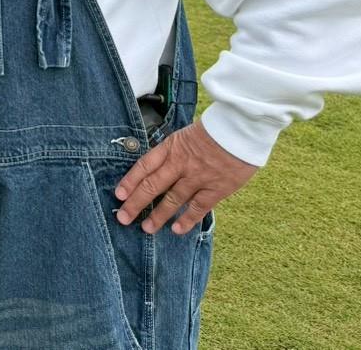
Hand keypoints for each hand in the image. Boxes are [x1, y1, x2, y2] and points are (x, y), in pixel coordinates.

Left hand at [114, 118, 257, 234]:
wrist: (241, 129)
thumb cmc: (214, 131)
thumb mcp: (185, 135)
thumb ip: (172, 152)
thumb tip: (158, 168)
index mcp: (171, 147)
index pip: (144, 165)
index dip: (130, 181)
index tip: (119, 194)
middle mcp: (181, 163)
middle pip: (153, 185)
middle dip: (136, 203)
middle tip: (123, 218)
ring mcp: (198, 177)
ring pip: (173, 199)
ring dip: (158, 215)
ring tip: (146, 228)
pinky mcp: (216, 188)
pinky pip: (198, 207)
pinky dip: (186, 220)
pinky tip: (176, 230)